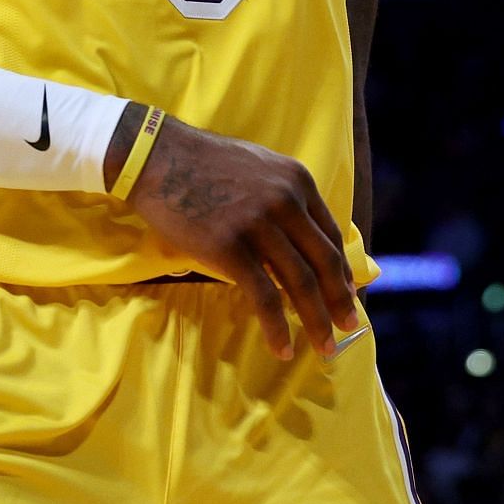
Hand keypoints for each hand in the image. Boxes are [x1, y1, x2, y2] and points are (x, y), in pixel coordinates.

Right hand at [120, 112, 359, 359]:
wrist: (156, 155)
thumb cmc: (202, 161)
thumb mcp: (258, 167)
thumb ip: (283, 196)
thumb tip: (298, 239)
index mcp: (296, 181)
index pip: (331, 234)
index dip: (342, 270)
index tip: (345, 294)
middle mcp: (285, 201)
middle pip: (324, 263)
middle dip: (339, 302)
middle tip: (347, 328)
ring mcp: (257, 224)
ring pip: (300, 284)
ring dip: (316, 322)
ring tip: (324, 348)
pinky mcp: (229, 247)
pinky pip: (264, 296)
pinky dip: (277, 328)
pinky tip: (283, 347)